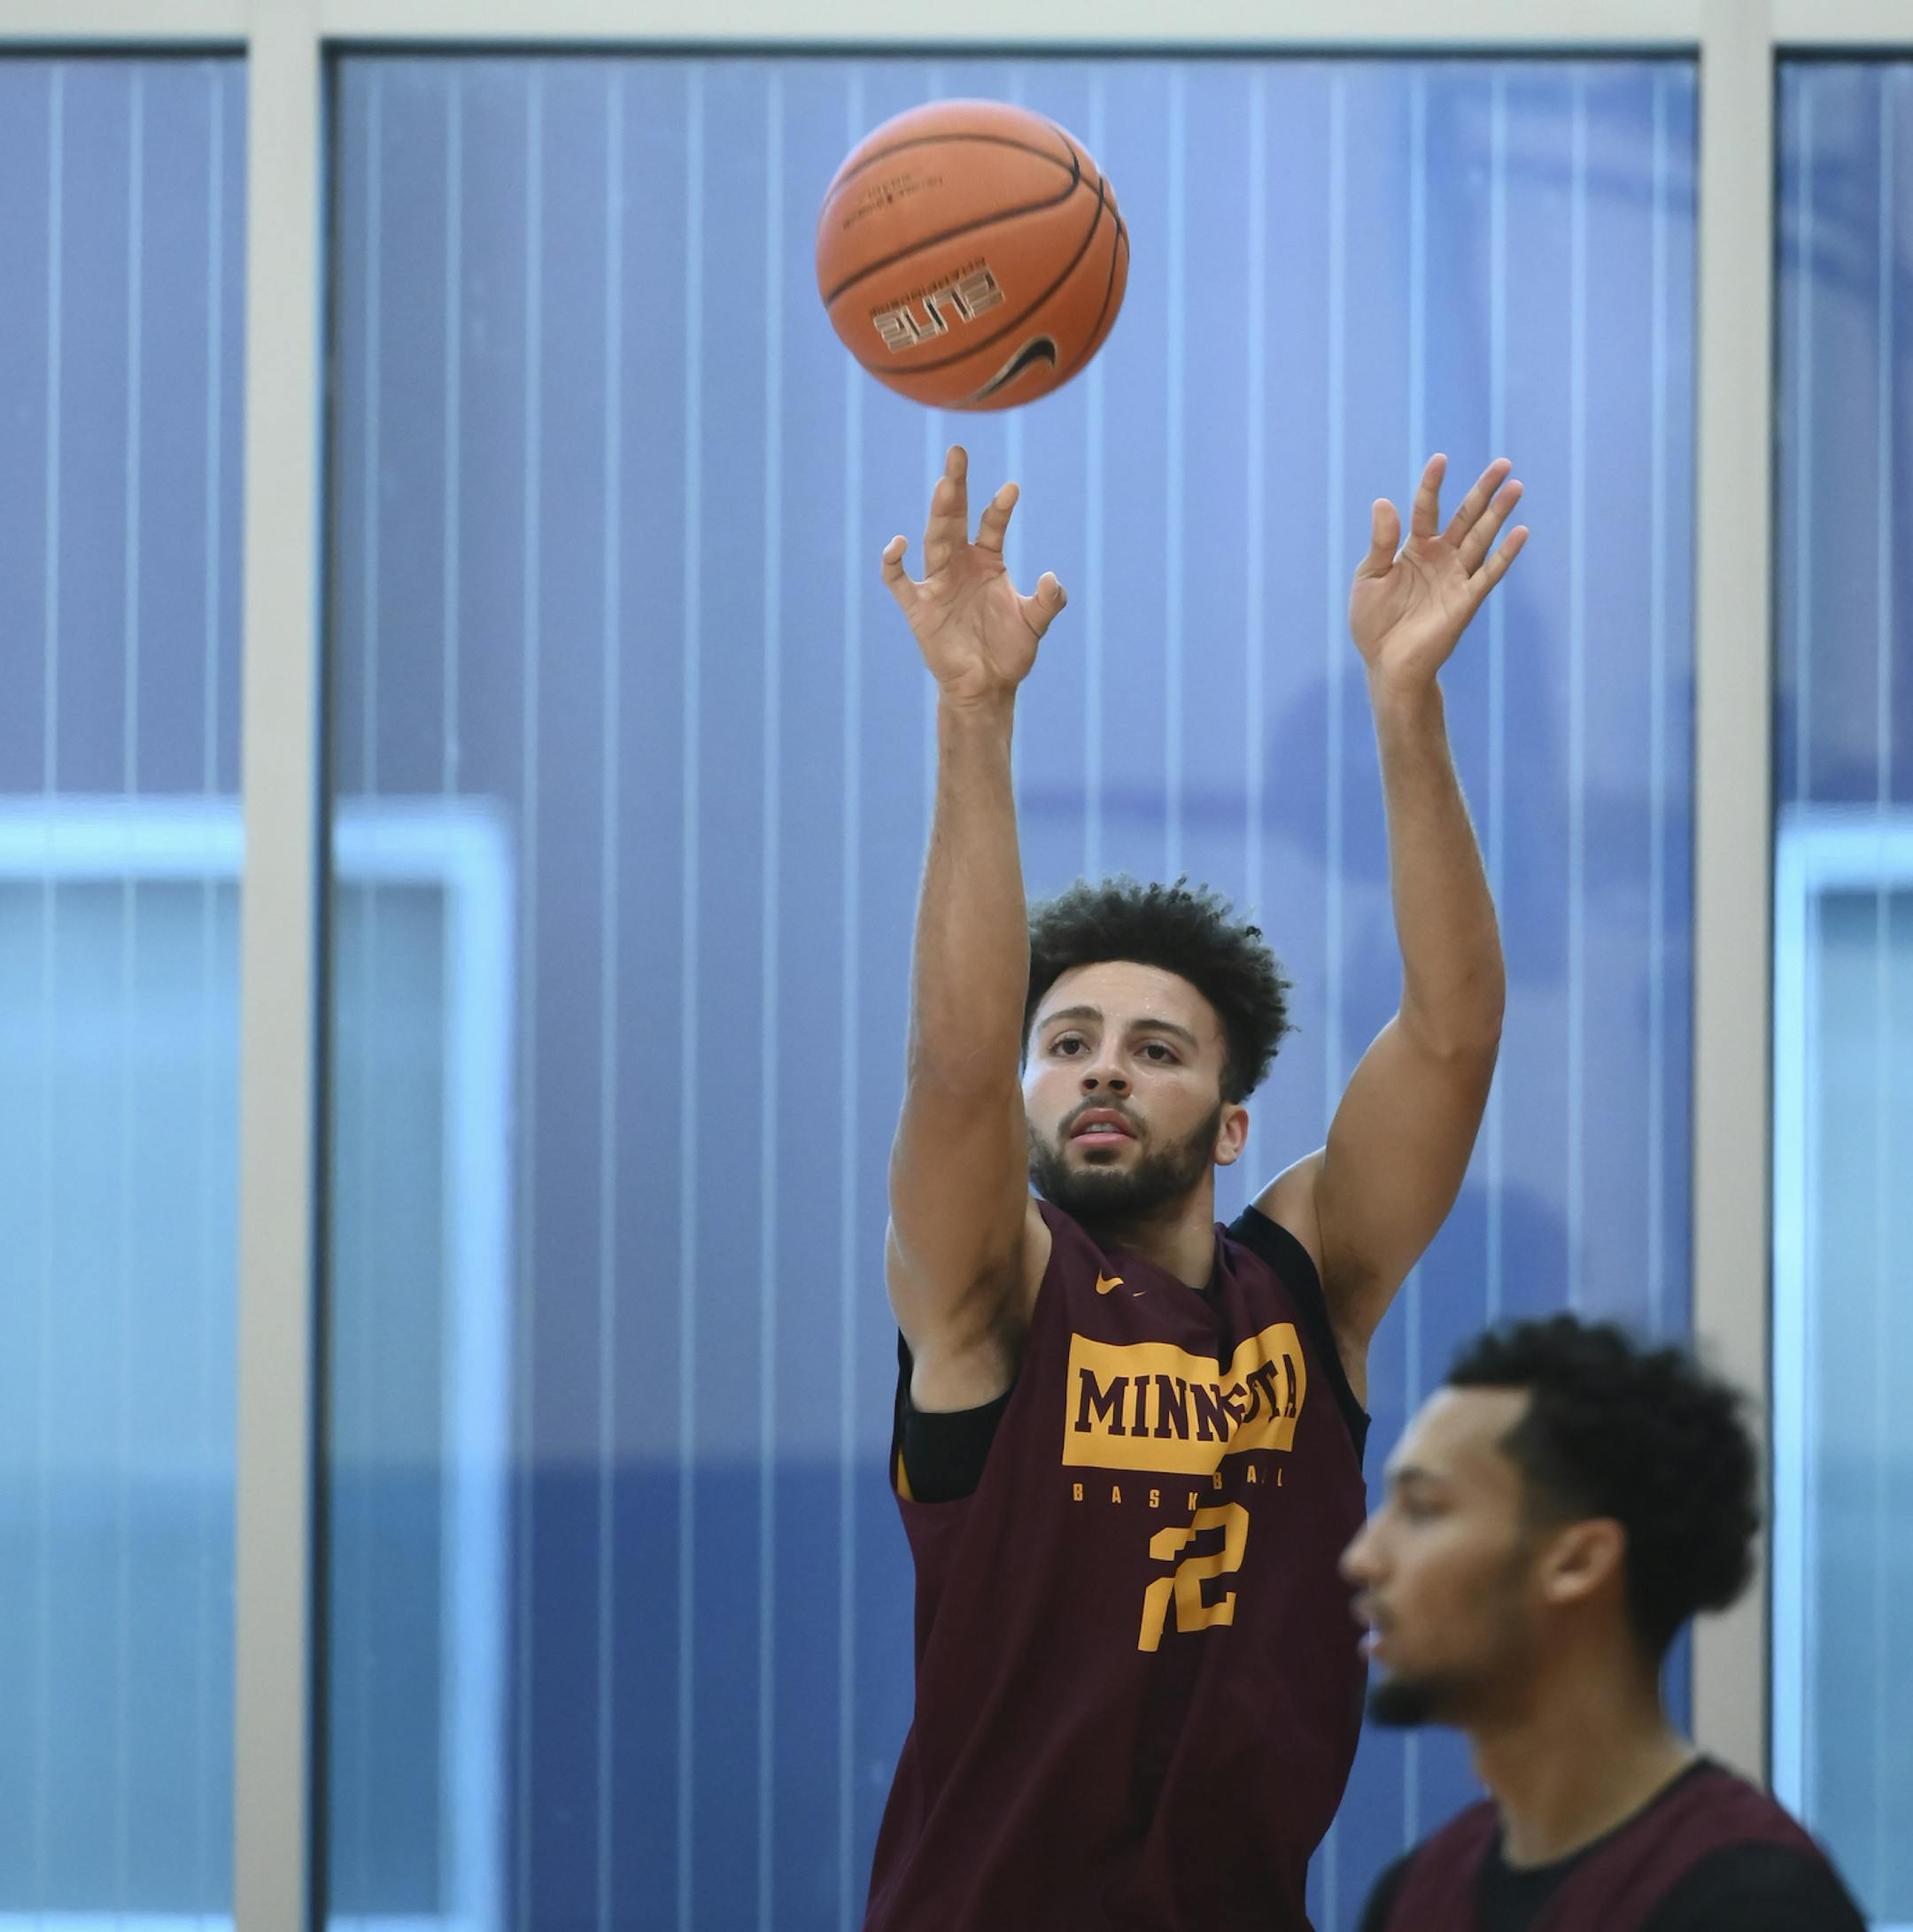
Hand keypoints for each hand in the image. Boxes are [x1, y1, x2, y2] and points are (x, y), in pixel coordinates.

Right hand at [882, 445, 1067, 708]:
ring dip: (939, 514)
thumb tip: (1052, 579)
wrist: (986, 688)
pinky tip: (898, 544)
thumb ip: (1048, 601)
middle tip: (958, 452)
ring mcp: (938, 583)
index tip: (1012, 488)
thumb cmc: (1009, 653)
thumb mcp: (1035, 625)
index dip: (999, 507)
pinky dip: (893, 564)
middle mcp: (960, 565)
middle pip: (956, 519)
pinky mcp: (919, 608)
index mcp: (987, 562)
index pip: (990, 525)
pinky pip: (899, 581)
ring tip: (945, 485)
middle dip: (956, 486)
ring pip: (934, 541)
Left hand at [1349, 455, 1526, 691]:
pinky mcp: (1466, 601)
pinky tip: (1521, 532)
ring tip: (1516, 487)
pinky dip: (1505, 554)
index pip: (1426, 510)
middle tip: (1503, 463)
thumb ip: (1381, 542)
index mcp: (1414, 550)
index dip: (1432, 485)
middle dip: (1483, 491)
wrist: (1387, 666)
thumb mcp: (1369, 577)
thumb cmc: (1375, 623)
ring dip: (1499, 514)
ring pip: (1481, 538)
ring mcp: (1456, 578)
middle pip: (1465, 517)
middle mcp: (1440, 559)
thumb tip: (1383, 501)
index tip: (1440, 459)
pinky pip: (1489, 573)